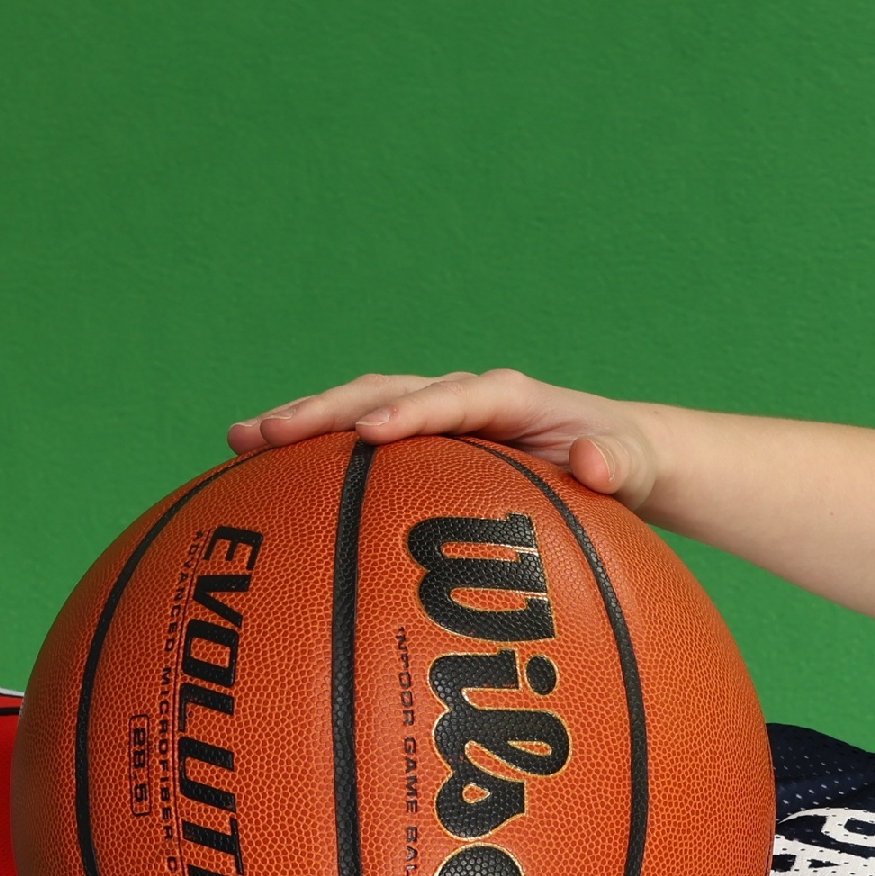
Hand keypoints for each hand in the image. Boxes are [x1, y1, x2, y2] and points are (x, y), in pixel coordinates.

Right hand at [227, 369, 664, 504]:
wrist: (615, 454)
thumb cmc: (624, 462)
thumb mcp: (635, 464)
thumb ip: (620, 462)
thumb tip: (596, 462)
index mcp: (508, 397)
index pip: (451, 400)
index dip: (410, 414)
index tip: (369, 435)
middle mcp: (462, 397)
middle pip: (383, 394)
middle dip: (325, 411)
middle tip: (266, 433)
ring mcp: (434, 417)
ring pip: (359, 410)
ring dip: (303, 425)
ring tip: (239, 443)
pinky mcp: (420, 442)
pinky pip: (360, 442)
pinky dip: (317, 456)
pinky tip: (263, 482)